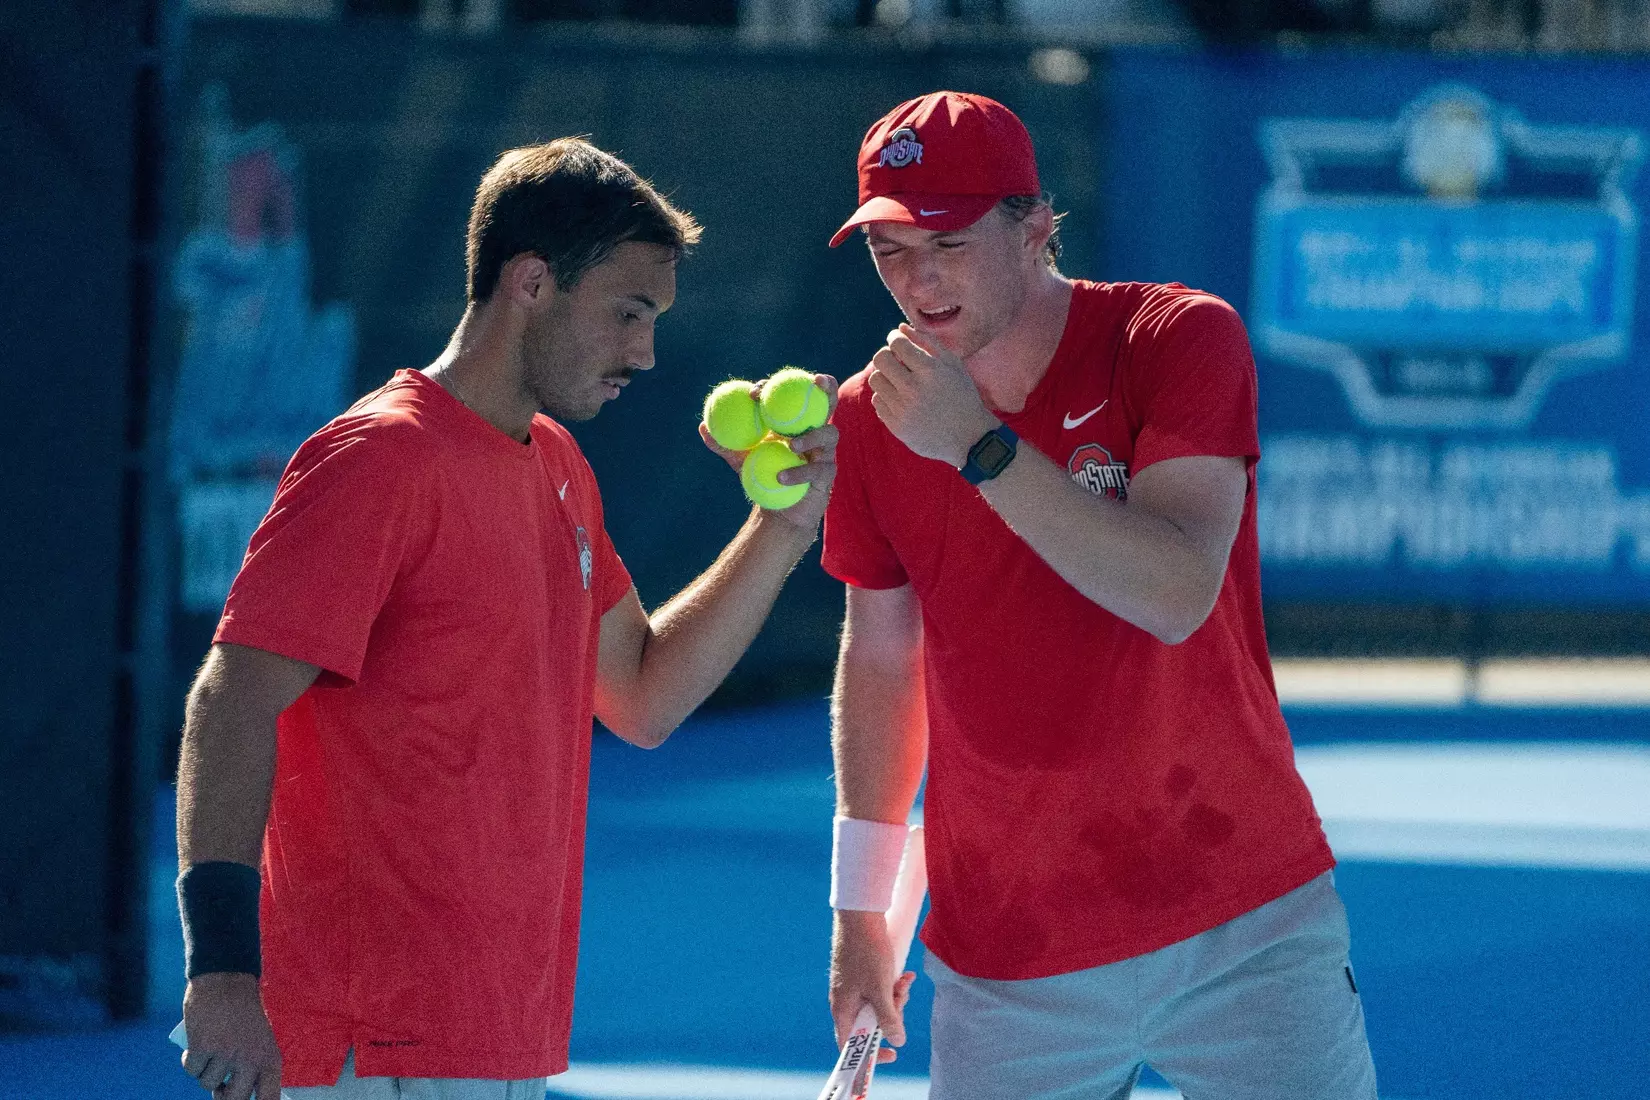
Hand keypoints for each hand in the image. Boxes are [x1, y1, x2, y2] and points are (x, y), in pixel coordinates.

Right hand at [180, 973, 281, 1098]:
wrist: (227, 980)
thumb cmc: (244, 1013)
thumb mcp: (260, 1041)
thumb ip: (252, 1069)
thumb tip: (235, 1097)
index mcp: (270, 1059)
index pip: (268, 1099)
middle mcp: (251, 1060)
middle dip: (222, 1096)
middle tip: (220, 1087)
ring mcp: (226, 1055)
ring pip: (207, 1084)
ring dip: (205, 1072)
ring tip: (211, 1050)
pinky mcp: (203, 1047)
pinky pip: (192, 1070)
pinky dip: (191, 1061)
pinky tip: (197, 1044)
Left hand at [699, 373, 839, 535]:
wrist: (778, 509)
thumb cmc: (760, 477)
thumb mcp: (740, 459)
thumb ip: (724, 444)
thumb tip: (702, 426)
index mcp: (794, 421)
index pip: (788, 395)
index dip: (773, 387)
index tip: (753, 394)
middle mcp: (814, 430)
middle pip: (826, 401)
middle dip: (826, 385)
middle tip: (813, 380)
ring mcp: (825, 450)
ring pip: (828, 433)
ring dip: (811, 436)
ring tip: (791, 445)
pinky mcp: (828, 473)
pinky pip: (818, 469)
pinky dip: (799, 473)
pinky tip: (781, 477)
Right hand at [830, 909, 917, 1064]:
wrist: (860, 915)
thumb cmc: (866, 952)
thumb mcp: (880, 989)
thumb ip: (888, 1018)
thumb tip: (897, 1042)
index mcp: (842, 1009)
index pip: (850, 1044)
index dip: (870, 1054)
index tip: (892, 1054)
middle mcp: (845, 1001)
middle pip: (870, 1024)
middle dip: (891, 1015)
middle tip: (902, 999)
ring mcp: (853, 987)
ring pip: (877, 1005)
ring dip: (895, 997)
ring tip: (905, 981)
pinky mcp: (861, 974)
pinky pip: (878, 989)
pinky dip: (892, 985)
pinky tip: (905, 975)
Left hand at [867, 324, 997, 467]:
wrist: (969, 438)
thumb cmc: (962, 395)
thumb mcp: (952, 365)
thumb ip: (927, 342)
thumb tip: (900, 328)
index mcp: (930, 371)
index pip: (896, 343)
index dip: (894, 338)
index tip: (897, 341)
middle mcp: (914, 389)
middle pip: (880, 359)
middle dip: (886, 355)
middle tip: (896, 360)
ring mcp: (903, 409)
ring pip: (875, 379)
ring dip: (885, 376)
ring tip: (899, 380)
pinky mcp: (896, 426)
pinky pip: (877, 401)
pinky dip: (886, 396)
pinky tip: (901, 399)